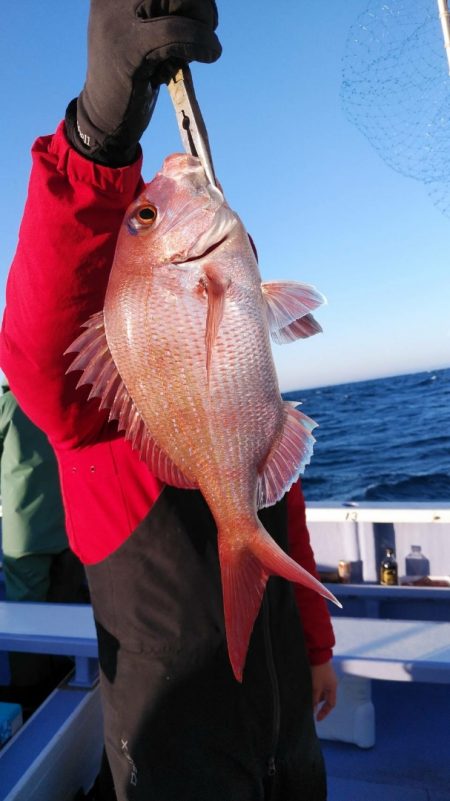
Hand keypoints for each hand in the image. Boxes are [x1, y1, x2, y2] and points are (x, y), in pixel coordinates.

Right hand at [66, 0, 221, 165]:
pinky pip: (177, 31)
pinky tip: (211, 53)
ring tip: (202, 45)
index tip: (198, 12)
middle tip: (209, 27)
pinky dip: (201, 41)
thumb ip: (163, 9)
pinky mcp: (129, 46)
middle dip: (200, 4)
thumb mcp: (140, 29)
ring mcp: (117, 19)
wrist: (105, 115)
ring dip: (202, 22)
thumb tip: (202, 2)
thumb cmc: (131, 72)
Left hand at [310, 660, 337, 721]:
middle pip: (325, 698)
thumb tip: (313, 711)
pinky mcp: (319, 673)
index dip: (325, 712)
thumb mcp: (316, 686)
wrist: (317, 654)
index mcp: (332, 687)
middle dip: (317, 704)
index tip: (317, 719)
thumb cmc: (318, 670)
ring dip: (313, 696)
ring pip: (319, 691)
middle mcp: (330, 683)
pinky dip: (311, 689)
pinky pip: (316, 685)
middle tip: (309, 708)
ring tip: (304, 698)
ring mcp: (325, 678)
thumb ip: (315, 699)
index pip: (331, 704)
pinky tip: (305, 689)